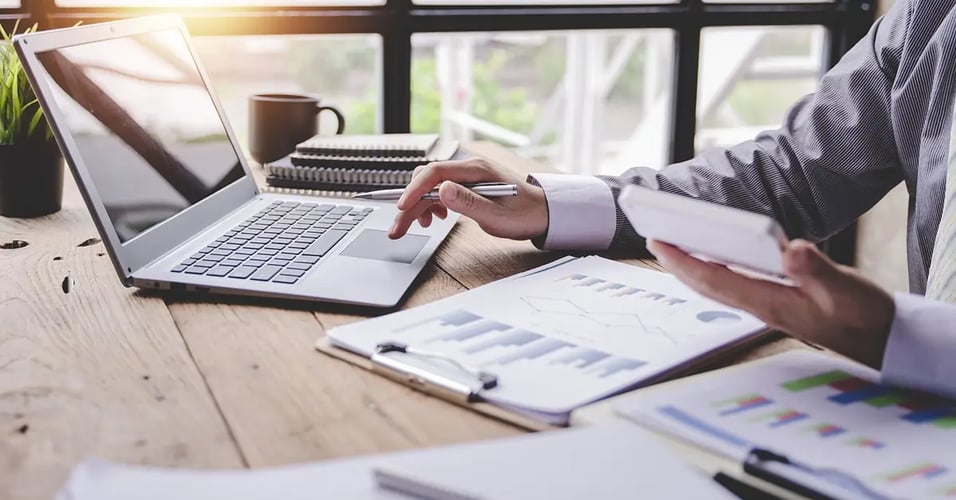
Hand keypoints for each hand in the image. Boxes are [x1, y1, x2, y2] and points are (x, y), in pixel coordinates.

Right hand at [388, 158, 548, 240]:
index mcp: (476, 170)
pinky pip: (439, 189)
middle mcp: (468, 168)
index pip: (435, 172)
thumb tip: (442, 190)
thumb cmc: (524, 214)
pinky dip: (430, 204)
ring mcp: (466, 175)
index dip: (414, 190)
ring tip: (419, 226)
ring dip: (418, 205)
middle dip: (409, 204)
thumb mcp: (496, 216)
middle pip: (427, 180)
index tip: (402, 208)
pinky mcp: (466, 184)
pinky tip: (433, 217)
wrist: (541, 212)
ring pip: (430, 186)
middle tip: (398, 229)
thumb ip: (468, 203)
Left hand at [647, 239, 894, 368]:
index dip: (683, 261)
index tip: (659, 241)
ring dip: (693, 267)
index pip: (715, 279)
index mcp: (770, 302)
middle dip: (678, 263)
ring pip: (719, 286)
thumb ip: (816, 270)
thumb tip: (788, 249)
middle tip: (654, 238)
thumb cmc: (865, 317)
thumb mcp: (845, 290)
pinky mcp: (777, 304)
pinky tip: (715, 259)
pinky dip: (716, 270)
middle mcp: (762, 306)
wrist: (883, 341)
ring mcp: (767, 307)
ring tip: (673, 247)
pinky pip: (734, 286)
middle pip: (708, 283)